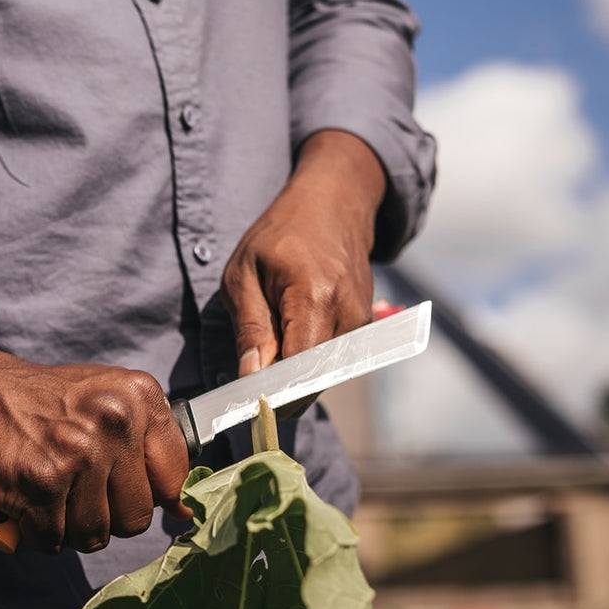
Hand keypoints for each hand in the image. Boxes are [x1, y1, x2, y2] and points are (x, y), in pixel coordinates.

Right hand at [0, 302, 190, 553]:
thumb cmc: (40, 402)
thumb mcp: (105, 401)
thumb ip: (146, 448)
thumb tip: (187, 511)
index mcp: (139, 398)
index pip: (174, 479)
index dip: (146, 495)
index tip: (121, 490)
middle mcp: (115, 422)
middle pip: (137, 518)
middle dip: (105, 517)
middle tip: (74, 491)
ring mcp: (79, 454)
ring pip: (95, 535)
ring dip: (67, 526)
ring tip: (47, 492)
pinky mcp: (41, 483)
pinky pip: (54, 540)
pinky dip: (35, 532)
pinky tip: (24, 500)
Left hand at [221, 130, 385, 376]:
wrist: (332, 205)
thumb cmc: (280, 235)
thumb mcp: (244, 275)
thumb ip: (251, 329)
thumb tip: (251, 378)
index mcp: (315, 296)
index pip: (299, 369)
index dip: (272, 393)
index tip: (245, 403)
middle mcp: (348, 313)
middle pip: (313, 380)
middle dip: (280, 388)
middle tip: (249, 377)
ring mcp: (362, 322)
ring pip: (322, 375)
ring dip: (293, 373)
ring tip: (271, 342)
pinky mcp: (364, 327)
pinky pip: (331, 361)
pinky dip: (306, 360)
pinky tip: (290, 335)